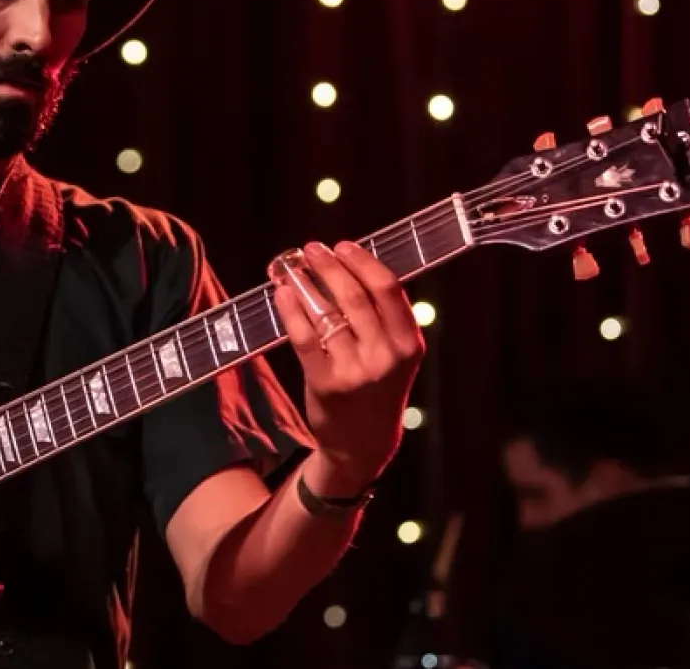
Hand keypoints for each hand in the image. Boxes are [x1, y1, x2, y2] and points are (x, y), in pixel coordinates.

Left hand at [272, 241, 424, 494]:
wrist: (364, 444)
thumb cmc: (377, 389)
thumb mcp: (394, 355)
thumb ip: (381, 317)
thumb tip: (347, 265)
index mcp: (408, 343)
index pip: (388, 289)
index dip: (363, 261)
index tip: (343, 246)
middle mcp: (386, 356)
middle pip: (355, 295)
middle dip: (330, 265)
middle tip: (312, 249)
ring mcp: (355, 371)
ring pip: (327, 312)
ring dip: (306, 282)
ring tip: (293, 267)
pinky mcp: (326, 383)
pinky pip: (304, 336)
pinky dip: (290, 309)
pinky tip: (281, 293)